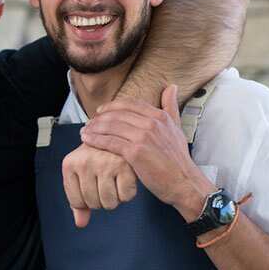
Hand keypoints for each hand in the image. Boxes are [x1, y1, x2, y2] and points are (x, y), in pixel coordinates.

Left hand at [61, 142, 138, 229]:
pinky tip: (125, 179)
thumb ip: (78, 200)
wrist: (117, 134)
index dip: (86, 201)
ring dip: (115, 198)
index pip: (76, 202)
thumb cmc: (97, 156)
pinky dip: (128, 192)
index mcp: (70, 164)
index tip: (92, 186)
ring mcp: (105, 163)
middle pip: (93, 204)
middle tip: (105, 182)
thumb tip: (81, 223)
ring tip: (115, 181)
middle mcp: (85, 162)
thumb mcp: (81, 174)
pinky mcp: (125, 166)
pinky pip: (126, 196)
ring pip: (109, 203)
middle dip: (101, 200)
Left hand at [79, 84, 211, 219]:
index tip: (100, 112)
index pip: (130, 104)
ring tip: (85, 131)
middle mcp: (152, 123)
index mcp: (160, 116)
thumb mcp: (177, 128)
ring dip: (94, 128)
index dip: (112, 106)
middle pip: (117, 114)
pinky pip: (110, 142)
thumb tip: (171, 87)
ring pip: (111, 126)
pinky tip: (87, 140)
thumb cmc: (178, 160)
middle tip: (89, 123)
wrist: (184, 183)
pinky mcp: (135, 152)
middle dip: (100, 118)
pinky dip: (96, 140)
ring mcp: (143, 137)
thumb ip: (171, 107)